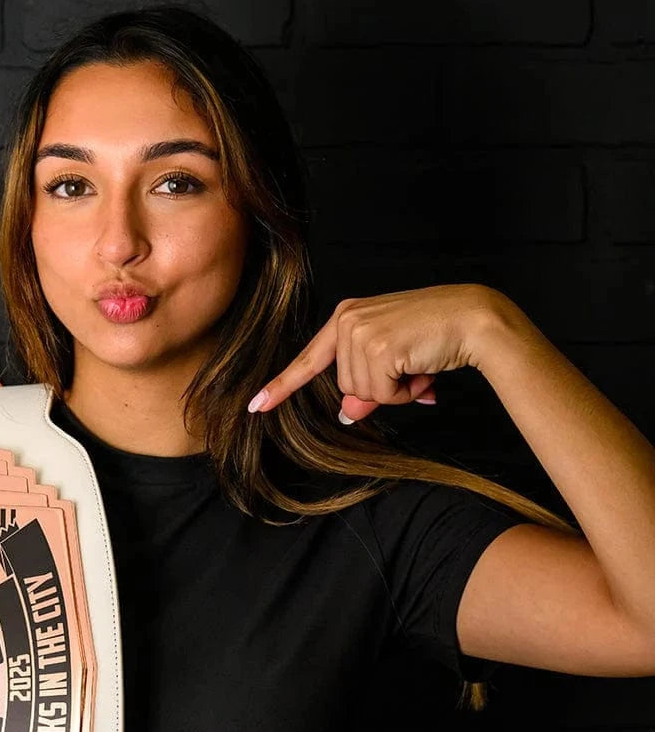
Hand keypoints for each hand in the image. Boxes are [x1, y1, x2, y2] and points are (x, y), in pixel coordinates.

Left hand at [246, 283, 498, 422]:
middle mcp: (347, 319)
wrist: (475, 318)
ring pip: (362, 393)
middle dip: (381, 388)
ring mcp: (359, 331)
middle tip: (411, 366)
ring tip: (419, 363)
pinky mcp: (376, 347)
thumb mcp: (393, 362)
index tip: (255, 406)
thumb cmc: (436, 336)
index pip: (308, 359)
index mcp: (347, 316)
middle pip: (346, 385)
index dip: (282, 386)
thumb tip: (346, 415)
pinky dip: (405, 391)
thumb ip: (365, 387)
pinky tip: (422, 368)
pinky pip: (381, 394)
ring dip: (395, 390)